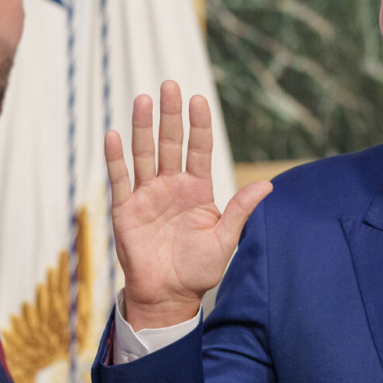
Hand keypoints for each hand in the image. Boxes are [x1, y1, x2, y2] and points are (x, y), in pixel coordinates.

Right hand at [106, 81, 272, 330]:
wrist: (168, 296)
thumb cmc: (198, 269)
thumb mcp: (224, 239)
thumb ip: (240, 210)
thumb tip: (268, 185)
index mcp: (197, 189)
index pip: (198, 149)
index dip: (198, 125)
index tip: (198, 99)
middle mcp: (171, 185)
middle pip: (170, 143)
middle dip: (170, 115)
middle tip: (169, 85)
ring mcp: (147, 194)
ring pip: (144, 153)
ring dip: (142, 127)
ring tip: (143, 99)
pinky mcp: (126, 209)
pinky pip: (120, 179)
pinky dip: (116, 158)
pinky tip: (114, 134)